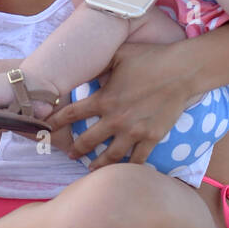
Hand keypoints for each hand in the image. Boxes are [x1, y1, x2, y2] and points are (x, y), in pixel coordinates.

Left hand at [46, 40, 193, 167]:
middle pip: (87, 141)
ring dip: (97, 164)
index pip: (71, 114)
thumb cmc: (150, 58)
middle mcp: (115, 119)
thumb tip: (84, 69)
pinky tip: (123, 172)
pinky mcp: (152, 138)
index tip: (46, 129)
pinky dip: (129, 167)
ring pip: (110, 157)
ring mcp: (134, 132)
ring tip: (90, 169)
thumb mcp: (119, 55)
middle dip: (75, 150)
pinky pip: (137, 160)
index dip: (55, 122)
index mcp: (104, 99)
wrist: (182, 71)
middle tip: (69, 154)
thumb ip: (99, 65)